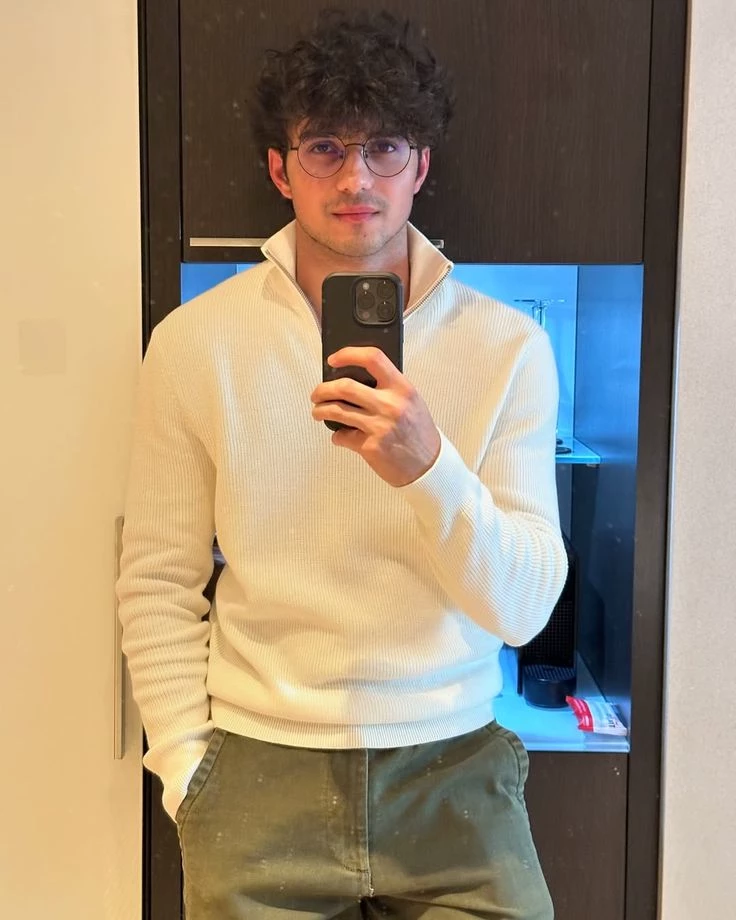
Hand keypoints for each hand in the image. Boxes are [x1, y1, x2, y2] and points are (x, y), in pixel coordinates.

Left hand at [310, 346, 440, 486]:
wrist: (429, 465)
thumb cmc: (418, 432)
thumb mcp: (411, 402)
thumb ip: (388, 388)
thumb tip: (354, 378)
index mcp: (402, 388)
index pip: (373, 359)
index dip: (348, 354)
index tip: (333, 360)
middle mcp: (391, 405)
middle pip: (344, 387)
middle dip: (322, 389)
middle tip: (317, 394)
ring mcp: (379, 426)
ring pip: (337, 411)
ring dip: (321, 410)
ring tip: (318, 411)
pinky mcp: (370, 447)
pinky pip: (342, 436)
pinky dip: (337, 436)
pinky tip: (341, 436)